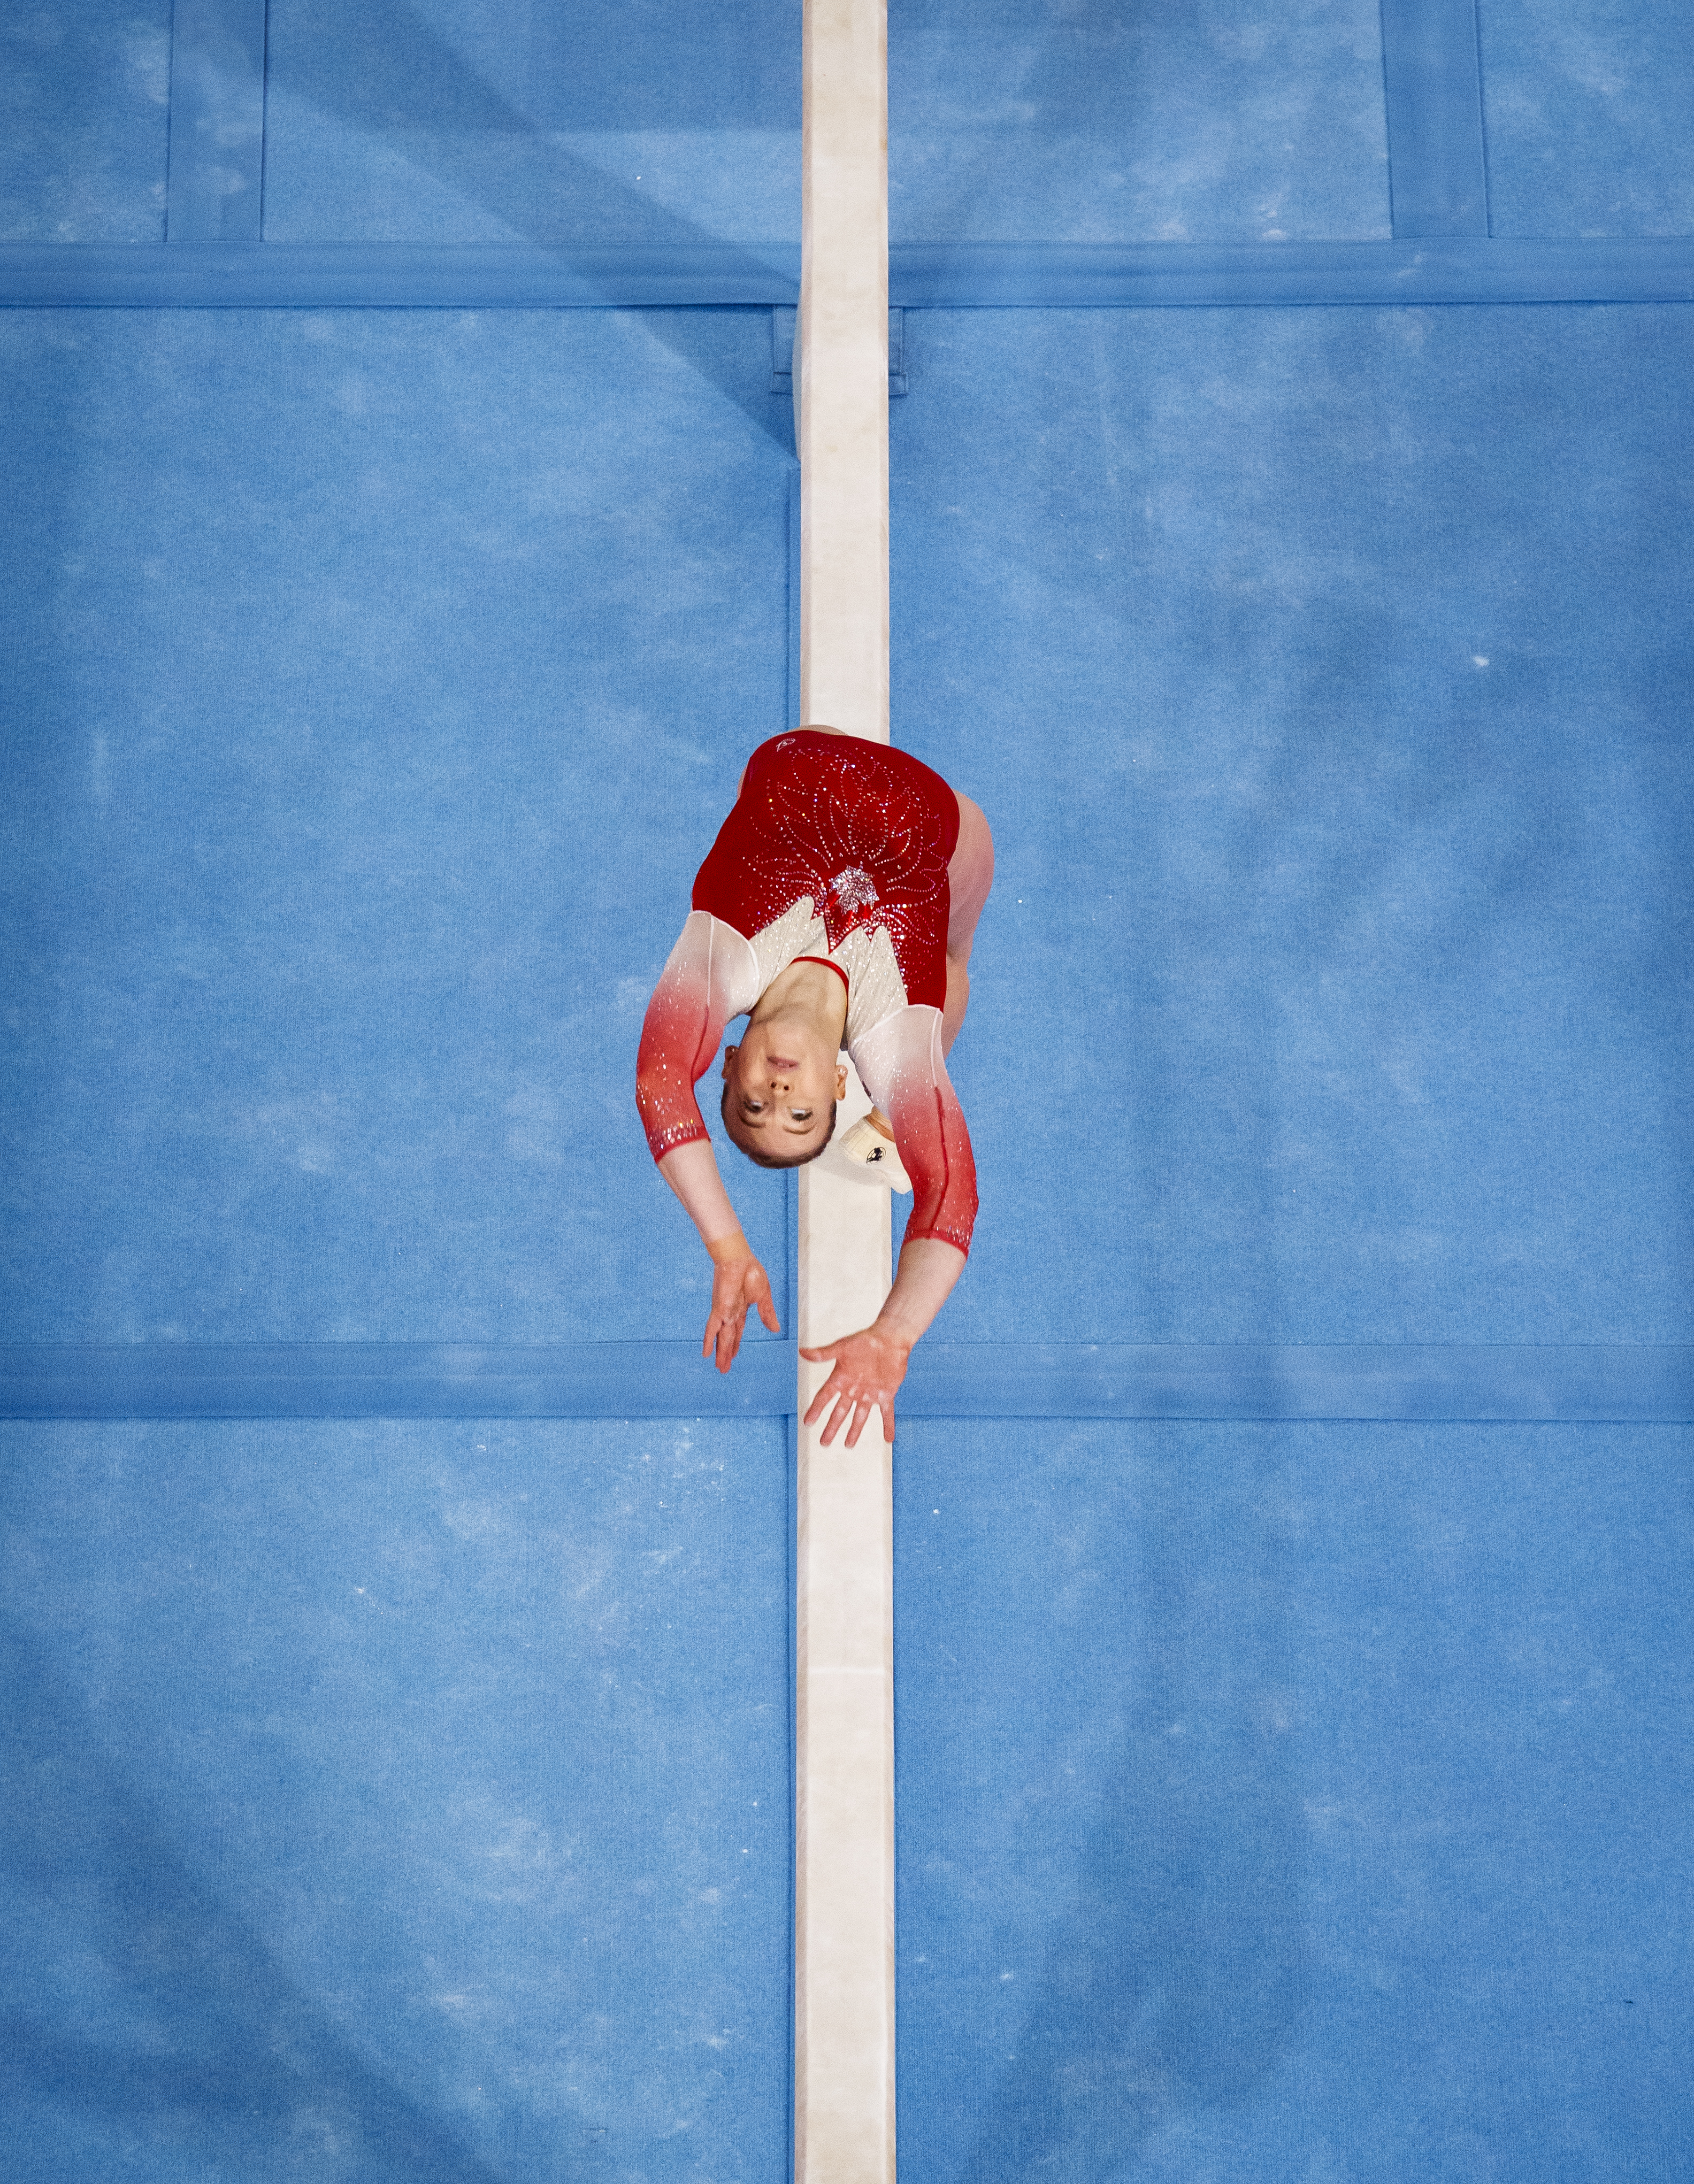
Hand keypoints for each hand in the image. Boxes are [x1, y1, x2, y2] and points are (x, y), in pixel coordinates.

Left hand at [703, 1252, 780, 1372]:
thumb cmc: (751, 1272)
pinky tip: (706, 1353)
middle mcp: (731, 1314)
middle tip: (723, 1368)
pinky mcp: (719, 1309)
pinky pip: (712, 1329)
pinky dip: (709, 1341)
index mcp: (742, 1310)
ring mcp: (724, 1313)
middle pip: (728, 1338)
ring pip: (721, 1338)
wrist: (740, 1260)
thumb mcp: (764, 1297)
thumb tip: (775, 1330)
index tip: (733, 1355)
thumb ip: (768, 1314)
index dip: (735, 1344)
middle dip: (727, 1353)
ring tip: (719, 1367)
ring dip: (720, 1353)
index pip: (738, 1331)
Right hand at [799, 1325, 911, 1446]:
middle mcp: (853, 1389)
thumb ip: (823, 1353)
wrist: (889, 1338)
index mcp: (841, 1379)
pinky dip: (888, 1426)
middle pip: (840, 1413)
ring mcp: (869, 1394)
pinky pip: (887, 1414)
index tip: (807, 1422)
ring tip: (848, 1445)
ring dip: (854, 1431)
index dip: (815, 1410)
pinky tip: (888, 1439)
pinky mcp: (885, 1394)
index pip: (824, 1398)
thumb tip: (802, 1351)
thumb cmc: (864, 1340)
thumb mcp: (841, 1347)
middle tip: (824, 1443)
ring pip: (860, 1417)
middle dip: (832, 1428)